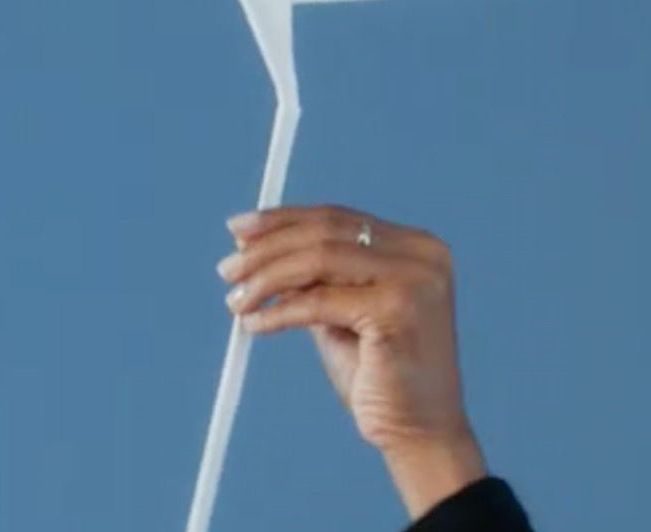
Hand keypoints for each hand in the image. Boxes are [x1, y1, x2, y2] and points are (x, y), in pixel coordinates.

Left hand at [217, 205, 486, 515]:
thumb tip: (255, 244)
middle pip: (327, 231)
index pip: (338, 217)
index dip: (283, 220)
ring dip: (266, 277)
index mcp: (416, 247)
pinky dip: (279, 311)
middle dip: (267, 247)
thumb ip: (314, 278)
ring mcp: (414, 280)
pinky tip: (255, 324)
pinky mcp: (397, 310)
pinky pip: (319, 302)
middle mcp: (421, 255)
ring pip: (319, 259)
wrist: (421, 432)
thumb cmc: (382, 375)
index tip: (239, 229)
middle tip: (228, 268)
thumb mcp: (344, 313)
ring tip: (236, 300)